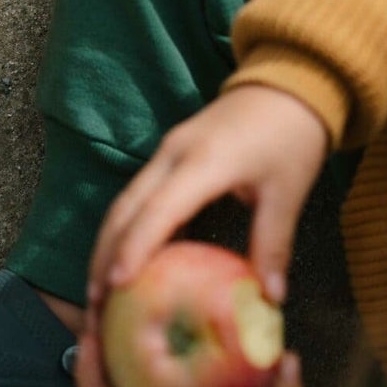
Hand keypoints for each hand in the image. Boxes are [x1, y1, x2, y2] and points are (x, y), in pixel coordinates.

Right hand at [87, 84, 328, 312]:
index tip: (116, 285)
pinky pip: (135, 198)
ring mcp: (165, 153)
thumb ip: (273, 244)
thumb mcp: (288, 192)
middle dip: (104, 256)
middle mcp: (173, 155)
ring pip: (122, 204)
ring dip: (106, 246)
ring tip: (97, 292)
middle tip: (95, 304)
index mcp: (204, 161)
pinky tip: (120, 263)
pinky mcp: (167, 157)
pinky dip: (122, 232)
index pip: (159, 210)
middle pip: (124, 209)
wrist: (287, 83)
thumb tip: (270, 300)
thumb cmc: (291, 136)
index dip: (135, 248)